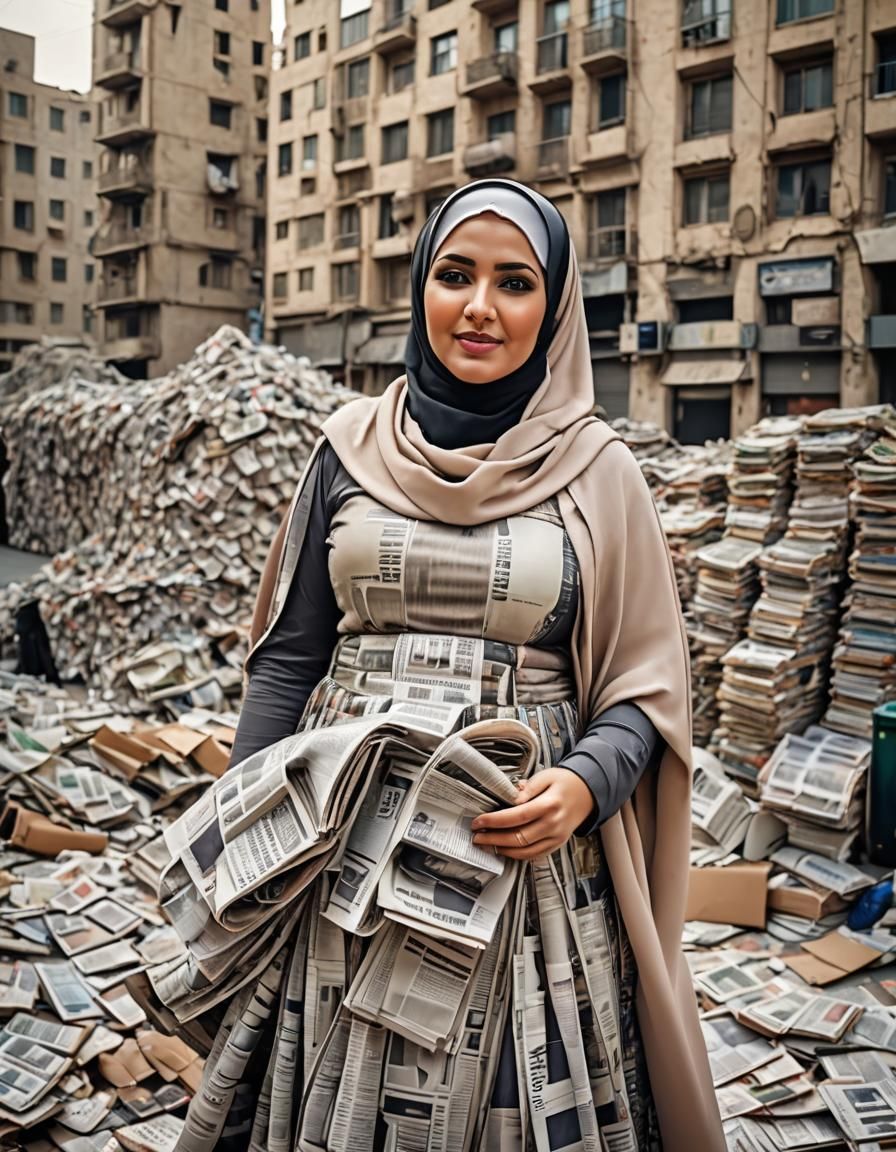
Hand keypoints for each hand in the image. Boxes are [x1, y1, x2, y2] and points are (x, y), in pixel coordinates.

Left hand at [470, 769, 594, 859]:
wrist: (588, 794)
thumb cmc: (566, 783)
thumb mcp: (547, 776)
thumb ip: (529, 787)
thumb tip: (512, 796)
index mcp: (549, 804)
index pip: (517, 816)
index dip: (495, 821)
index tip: (479, 821)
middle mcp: (554, 824)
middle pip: (518, 837)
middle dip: (493, 839)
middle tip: (477, 836)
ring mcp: (556, 837)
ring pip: (525, 851)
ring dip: (503, 850)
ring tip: (487, 844)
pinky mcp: (557, 844)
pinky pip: (535, 855)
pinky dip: (517, 855)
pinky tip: (504, 850)